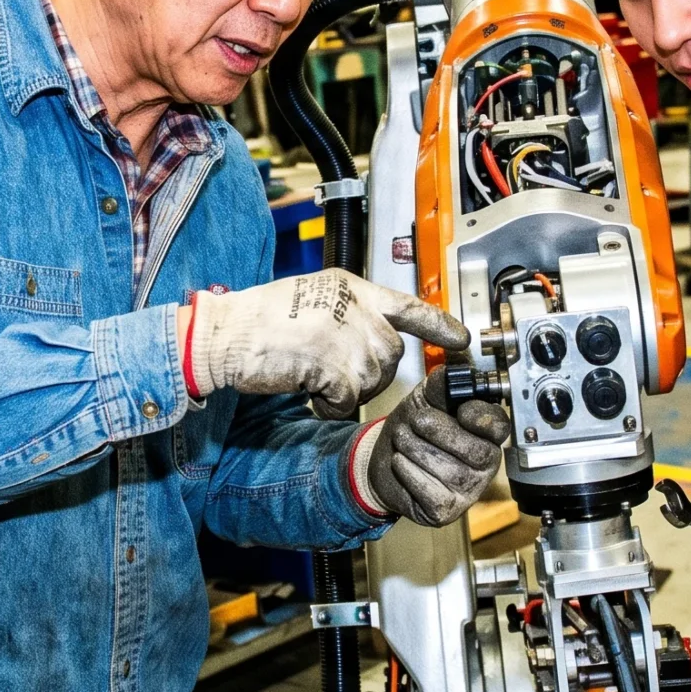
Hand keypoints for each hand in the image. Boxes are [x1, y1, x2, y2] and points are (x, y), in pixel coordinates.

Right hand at [183, 270, 468, 419]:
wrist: (227, 334)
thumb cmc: (259, 319)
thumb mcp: (312, 298)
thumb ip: (347, 312)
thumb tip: (376, 336)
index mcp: (350, 286)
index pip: (408, 305)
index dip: (439, 325)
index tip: (463, 340)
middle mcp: (354, 307)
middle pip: (391, 354)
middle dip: (368, 371)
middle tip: (330, 370)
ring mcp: (347, 335)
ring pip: (372, 379)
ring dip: (346, 388)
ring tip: (312, 373)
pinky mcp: (335, 365)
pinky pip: (348, 398)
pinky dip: (329, 404)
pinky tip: (307, 389)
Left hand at [355, 369, 508, 525]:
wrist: (383, 458)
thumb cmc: (413, 429)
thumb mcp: (426, 399)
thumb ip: (442, 385)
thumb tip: (452, 376)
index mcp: (486, 435)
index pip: (499, 427)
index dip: (483, 419)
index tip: (462, 410)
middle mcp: (484, 465)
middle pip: (476, 452)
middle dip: (439, 432)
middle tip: (415, 422)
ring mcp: (468, 491)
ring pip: (450, 472)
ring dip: (417, 449)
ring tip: (402, 439)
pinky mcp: (446, 510)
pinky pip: (431, 492)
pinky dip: (409, 472)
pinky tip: (401, 462)